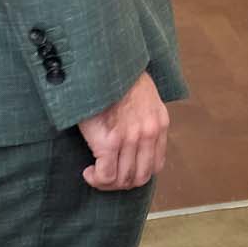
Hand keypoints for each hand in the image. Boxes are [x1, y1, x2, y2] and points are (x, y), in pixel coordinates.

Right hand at [77, 72, 167, 190]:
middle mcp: (149, 133)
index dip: (136, 174)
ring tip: (95, 172)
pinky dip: (96, 179)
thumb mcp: (144, 97)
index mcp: (159, 123)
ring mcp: (130, 139)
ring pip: (122, 180)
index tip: (121, 169)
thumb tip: (135, 142)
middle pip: (139, 177)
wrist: (102, 63)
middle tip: (106, 175)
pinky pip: (106, 175)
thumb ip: (145, 118)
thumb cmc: (117, 78)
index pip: (155, 166)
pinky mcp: (110, 141)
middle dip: (121, 183)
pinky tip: (88, 171)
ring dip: (107, 182)